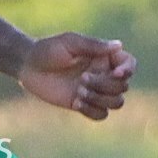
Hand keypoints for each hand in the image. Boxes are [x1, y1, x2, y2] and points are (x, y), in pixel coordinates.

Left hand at [18, 33, 135, 120]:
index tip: (116, 73)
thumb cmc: (48, 49)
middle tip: (82, 79)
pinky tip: (75, 102)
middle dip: (105, 85)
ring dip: (100, 99)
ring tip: (78, 92)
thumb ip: (94, 46)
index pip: (129, 64)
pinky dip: (91, 110)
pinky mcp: (84, 104)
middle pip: (123, 87)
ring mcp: (95, 91)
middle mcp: (103, 74)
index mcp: (104, 57)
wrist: (28, 66)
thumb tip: (119, 45)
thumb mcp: (71, 43)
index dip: (128, 70)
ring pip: (116, 102)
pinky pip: (101, 115)